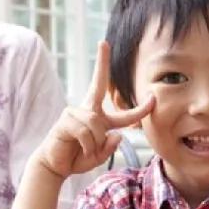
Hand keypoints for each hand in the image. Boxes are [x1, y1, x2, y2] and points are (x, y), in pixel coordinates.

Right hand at [36, 41, 154, 178]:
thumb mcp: (98, 156)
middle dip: (101, 62)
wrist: (54, 165)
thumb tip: (117, 135)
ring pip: (98, 126)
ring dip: (95, 144)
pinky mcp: (66, 120)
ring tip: (85, 150)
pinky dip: (87, 146)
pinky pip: (87, 133)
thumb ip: (109, 147)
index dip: (141, 109)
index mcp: (99, 118)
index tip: (153, 98)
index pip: (123, 113)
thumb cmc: (77, 157)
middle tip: (103, 43)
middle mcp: (88, 111)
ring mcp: (75, 113)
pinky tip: (78, 148)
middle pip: (98, 84)